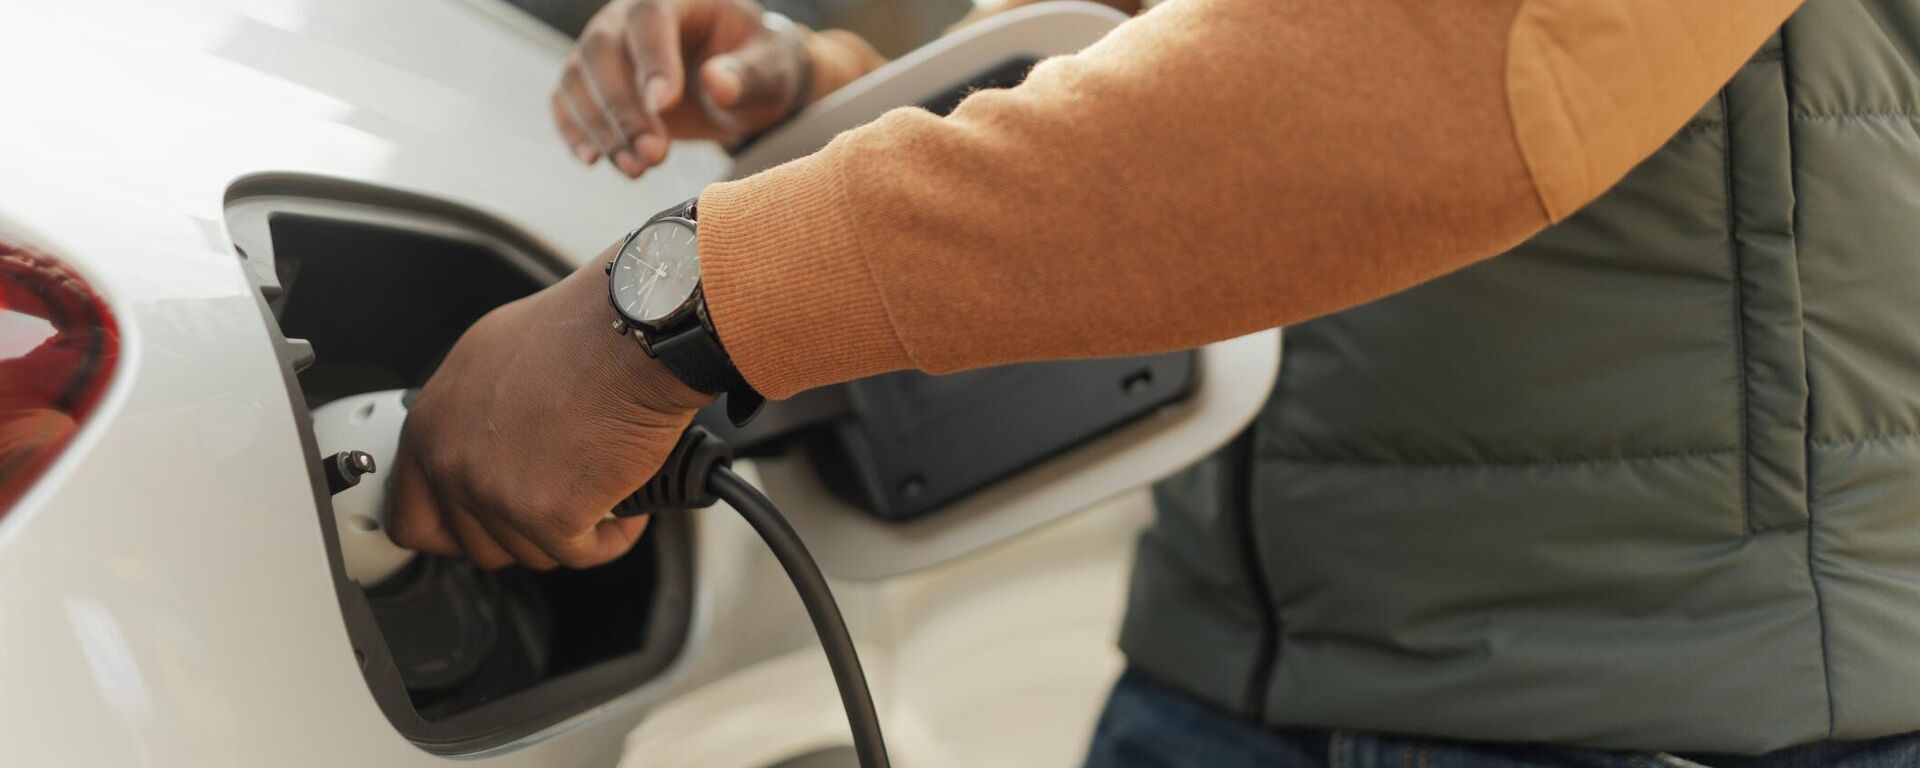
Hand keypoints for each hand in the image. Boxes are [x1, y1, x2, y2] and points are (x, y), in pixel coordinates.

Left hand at [385, 247, 713, 568]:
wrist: (633, 334)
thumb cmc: (581, 331)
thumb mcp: (493, 357)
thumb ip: (472, 416)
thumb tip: (486, 445)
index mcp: (431, 425)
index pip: (411, 517)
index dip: (457, 529)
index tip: (489, 524)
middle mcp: (452, 462)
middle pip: (476, 546)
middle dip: (525, 531)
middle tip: (560, 501)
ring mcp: (495, 493)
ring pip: (531, 553)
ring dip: (572, 531)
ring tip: (600, 490)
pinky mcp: (547, 515)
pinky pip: (582, 554)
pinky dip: (612, 536)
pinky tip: (626, 505)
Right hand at [553, 0, 810, 177]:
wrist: (743, 81)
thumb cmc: (760, 66)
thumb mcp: (770, 69)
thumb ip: (747, 75)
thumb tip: (717, 84)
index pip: (650, 18)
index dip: (652, 60)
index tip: (664, 105)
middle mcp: (629, 16)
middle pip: (602, 50)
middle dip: (623, 108)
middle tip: (654, 155)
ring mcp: (606, 47)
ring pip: (578, 78)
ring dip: (602, 129)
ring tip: (637, 169)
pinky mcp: (593, 82)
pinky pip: (566, 100)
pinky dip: (574, 130)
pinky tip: (593, 159)